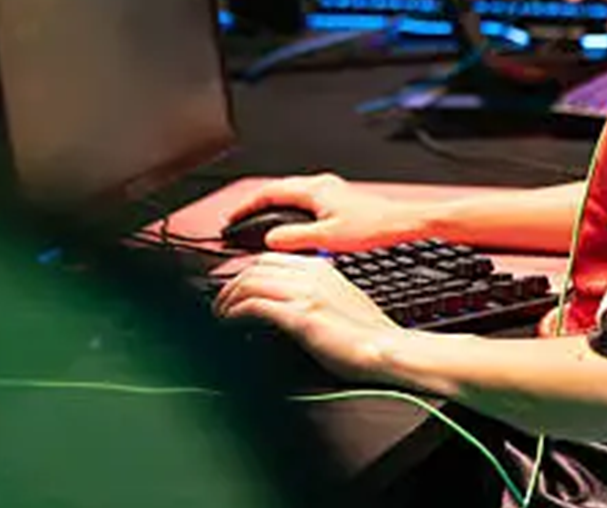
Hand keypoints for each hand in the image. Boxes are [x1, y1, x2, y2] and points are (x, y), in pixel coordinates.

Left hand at [214, 252, 401, 381]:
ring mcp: (305, 294)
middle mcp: (311, 274)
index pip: (270, 258)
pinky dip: (234, 313)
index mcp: (321, 267)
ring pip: (250, 283)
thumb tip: (287, 302)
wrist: (388, 349)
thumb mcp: (340, 299)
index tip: (234, 288)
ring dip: (227, 299)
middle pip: (255, 267)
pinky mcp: (301, 317)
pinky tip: (228, 323)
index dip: (245, 271)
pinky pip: (255, 306)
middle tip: (219, 303)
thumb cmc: (368, 333)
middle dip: (230, 284)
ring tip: (218, 315)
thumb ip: (314, 291)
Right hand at [224, 173, 418, 252]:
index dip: (247, 206)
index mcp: (314, 189)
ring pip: (291, 195)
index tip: (231, 218)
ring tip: (258, 225)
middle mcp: (321, 185)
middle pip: (278, 190)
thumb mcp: (328, 238)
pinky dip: (288, 212)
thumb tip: (271, 240)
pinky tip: (289, 227)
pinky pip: (303, 201)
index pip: (269, 192)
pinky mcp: (338, 199)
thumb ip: (295, 238)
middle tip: (239, 222)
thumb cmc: (373, 227)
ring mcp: (330, 190)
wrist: (402, 223)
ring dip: (272, 208)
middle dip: (256, 206)